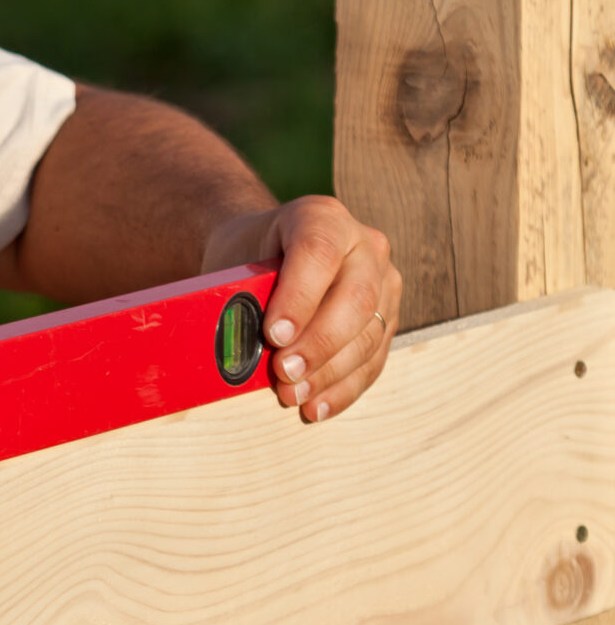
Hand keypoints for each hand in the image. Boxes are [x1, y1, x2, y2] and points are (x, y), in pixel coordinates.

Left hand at [202, 196, 401, 423]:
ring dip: (330, 372)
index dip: (299, 298)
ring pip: (369, 332)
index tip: (273, 336)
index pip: (318, 253)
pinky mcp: (389, 317)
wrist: (268, 253)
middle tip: (283, 374)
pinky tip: (317, 407)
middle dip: (318, 343)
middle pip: (355, 297)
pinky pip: (375, 357)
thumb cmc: (246, 258)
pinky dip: (344, 387)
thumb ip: (241, 296)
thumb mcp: (235, 262)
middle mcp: (364, 244)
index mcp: (322, 217)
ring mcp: (385, 280)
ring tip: (293, 395)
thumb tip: (238, 346)